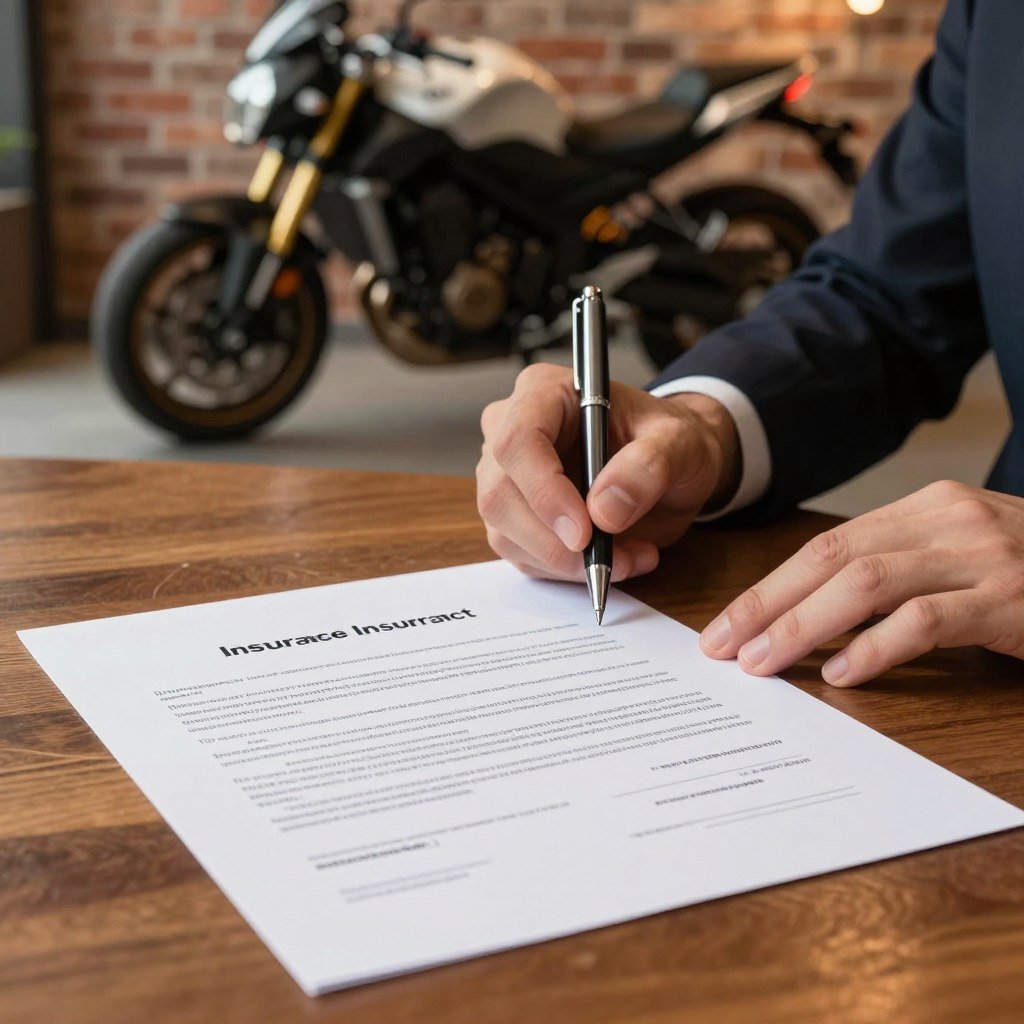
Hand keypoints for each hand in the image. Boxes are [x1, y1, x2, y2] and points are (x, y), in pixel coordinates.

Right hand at [477, 363, 740, 581]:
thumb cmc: (670, 441)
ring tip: (629, 557)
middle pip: (500, 494)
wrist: (669, 466)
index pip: (517, 439)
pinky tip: (612, 558)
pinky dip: (566, 571)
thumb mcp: (681, 443)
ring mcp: (506, 476)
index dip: (543, 490)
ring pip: (505, 533)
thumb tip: (604, 511)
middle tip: (610, 557)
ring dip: (566, 562)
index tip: (584, 531)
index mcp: (545, 393)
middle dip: (553, 540)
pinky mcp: (513, 517)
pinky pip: (521, 556)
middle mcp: (511, 429)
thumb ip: (649, 466)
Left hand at [700, 480, 1023, 685]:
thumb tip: (813, 620)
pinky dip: (877, 647)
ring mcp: (984, 554)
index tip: (727, 625)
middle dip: (768, 604)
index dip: (770, 586)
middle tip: (724, 647)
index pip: (827, 543)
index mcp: (928, 508)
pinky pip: (927, 620)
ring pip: (867, 583)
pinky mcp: (1013, 596)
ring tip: (765, 664)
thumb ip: (898, 575)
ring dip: (805, 627)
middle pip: (832, 557)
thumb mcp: (961, 559)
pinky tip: (844, 674)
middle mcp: (950, 519)